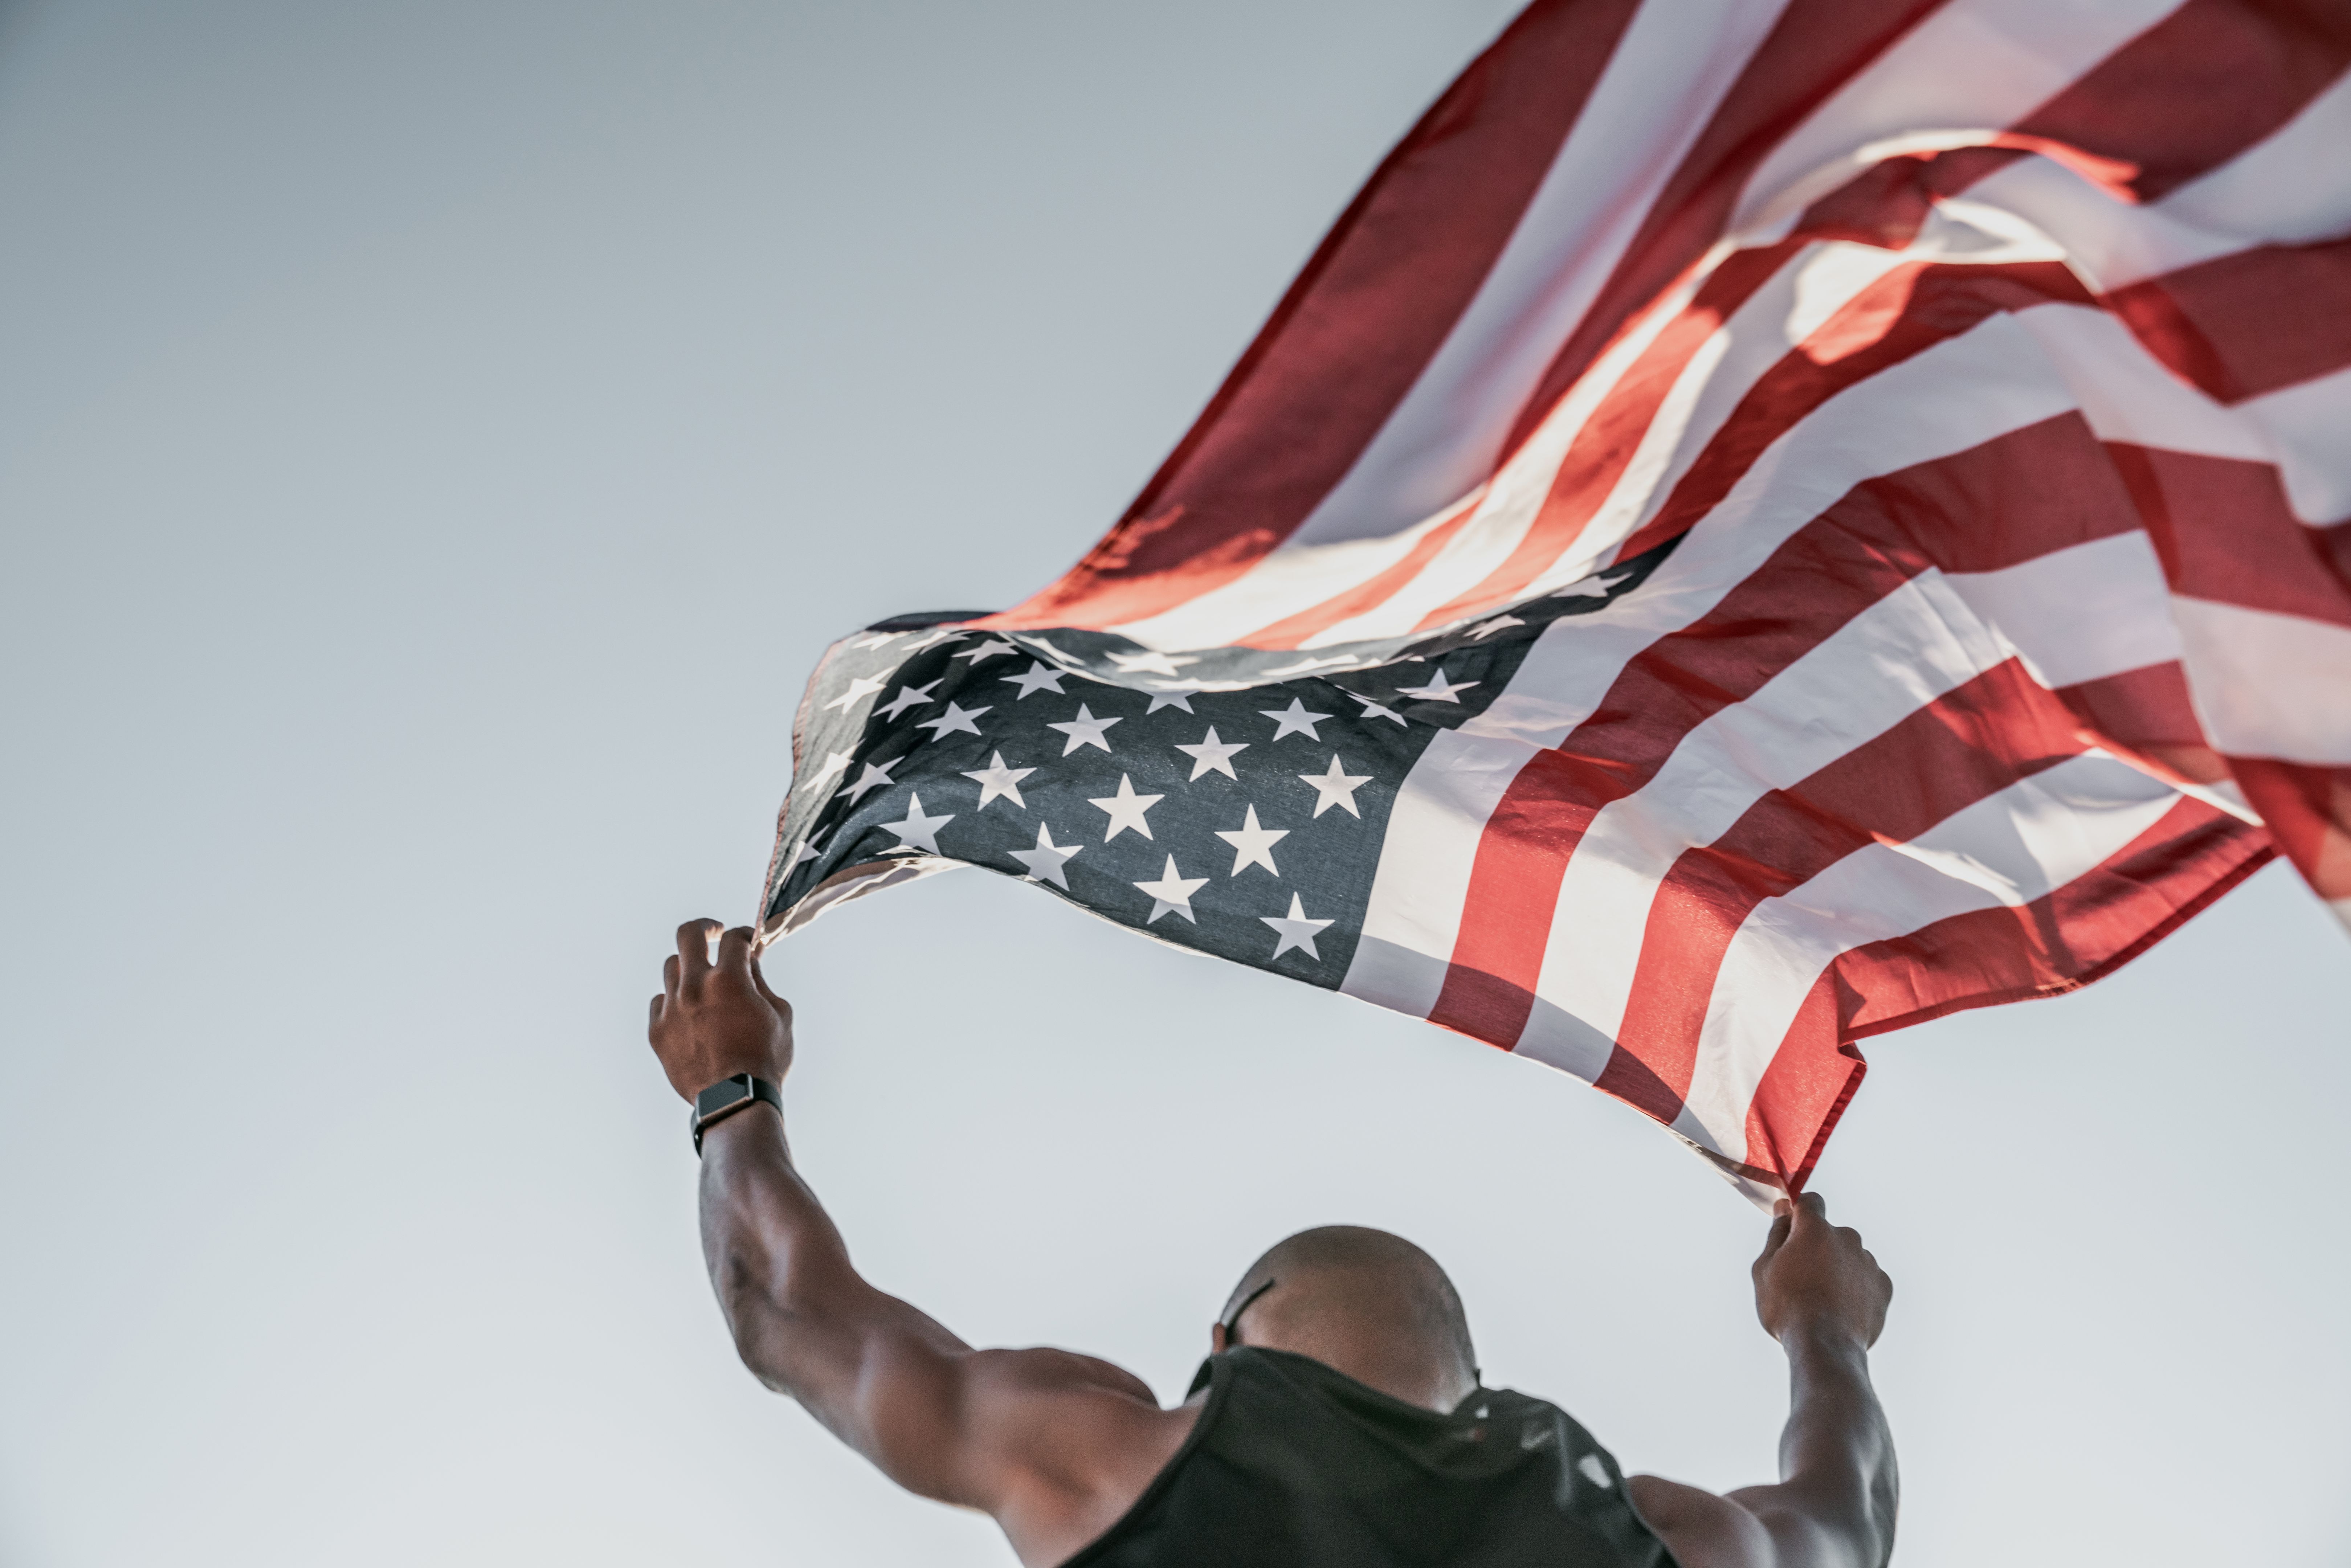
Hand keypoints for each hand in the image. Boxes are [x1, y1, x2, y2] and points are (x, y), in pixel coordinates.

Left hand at [648, 919, 794, 1100]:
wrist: (735, 1100)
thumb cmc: (764, 1058)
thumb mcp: (779, 1014)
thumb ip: (761, 981)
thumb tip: (750, 959)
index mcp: (729, 980)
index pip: (734, 939)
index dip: (744, 935)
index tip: (748, 941)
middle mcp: (694, 988)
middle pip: (688, 934)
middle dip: (705, 927)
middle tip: (714, 932)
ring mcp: (671, 1009)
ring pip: (672, 968)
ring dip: (690, 968)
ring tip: (703, 982)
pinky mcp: (657, 1031)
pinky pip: (659, 1002)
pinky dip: (674, 1001)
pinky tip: (689, 1013)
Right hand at [1752, 1192, 1890, 1351]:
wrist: (1825, 1346)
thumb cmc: (1788, 1307)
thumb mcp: (1764, 1269)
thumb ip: (1776, 1234)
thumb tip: (1784, 1210)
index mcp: (1816, 1229)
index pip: (1810, 1202)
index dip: (1798, 1212)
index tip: (1790, 1228)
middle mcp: (1847, 1239)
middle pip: (1829, 1234)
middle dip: (1816, 1248)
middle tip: (1801, 1278)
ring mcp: (1868, 1263)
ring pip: (1848, 1257)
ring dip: (1836, 1269)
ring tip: (1822, 1300)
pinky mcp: (1883, 1287)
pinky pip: (1865, 1279)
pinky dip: (1855, 1288)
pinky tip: (1840, 1309)